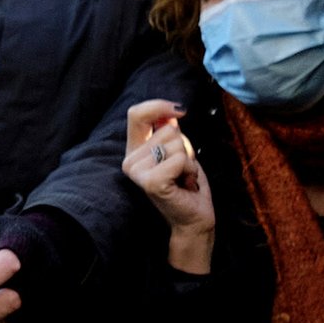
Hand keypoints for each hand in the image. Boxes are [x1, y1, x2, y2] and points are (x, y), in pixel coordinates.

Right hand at [121, 100, 215, 273]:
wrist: (194, 217)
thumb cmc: (186, 184)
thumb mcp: (178, 150)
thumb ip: (168, 130)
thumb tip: (170, 112)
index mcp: (133, 150)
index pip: (136, 114)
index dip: (158, 106)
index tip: (181, 111)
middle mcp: (129, 160)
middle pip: (168, 129)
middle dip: (184, 147)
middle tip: (180, 169)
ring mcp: (137, 172)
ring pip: (176, 144)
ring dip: (188, 160)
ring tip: (183, 177)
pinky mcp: (151, 183)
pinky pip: (179, 159)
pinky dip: (189, 169)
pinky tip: (185, 183)